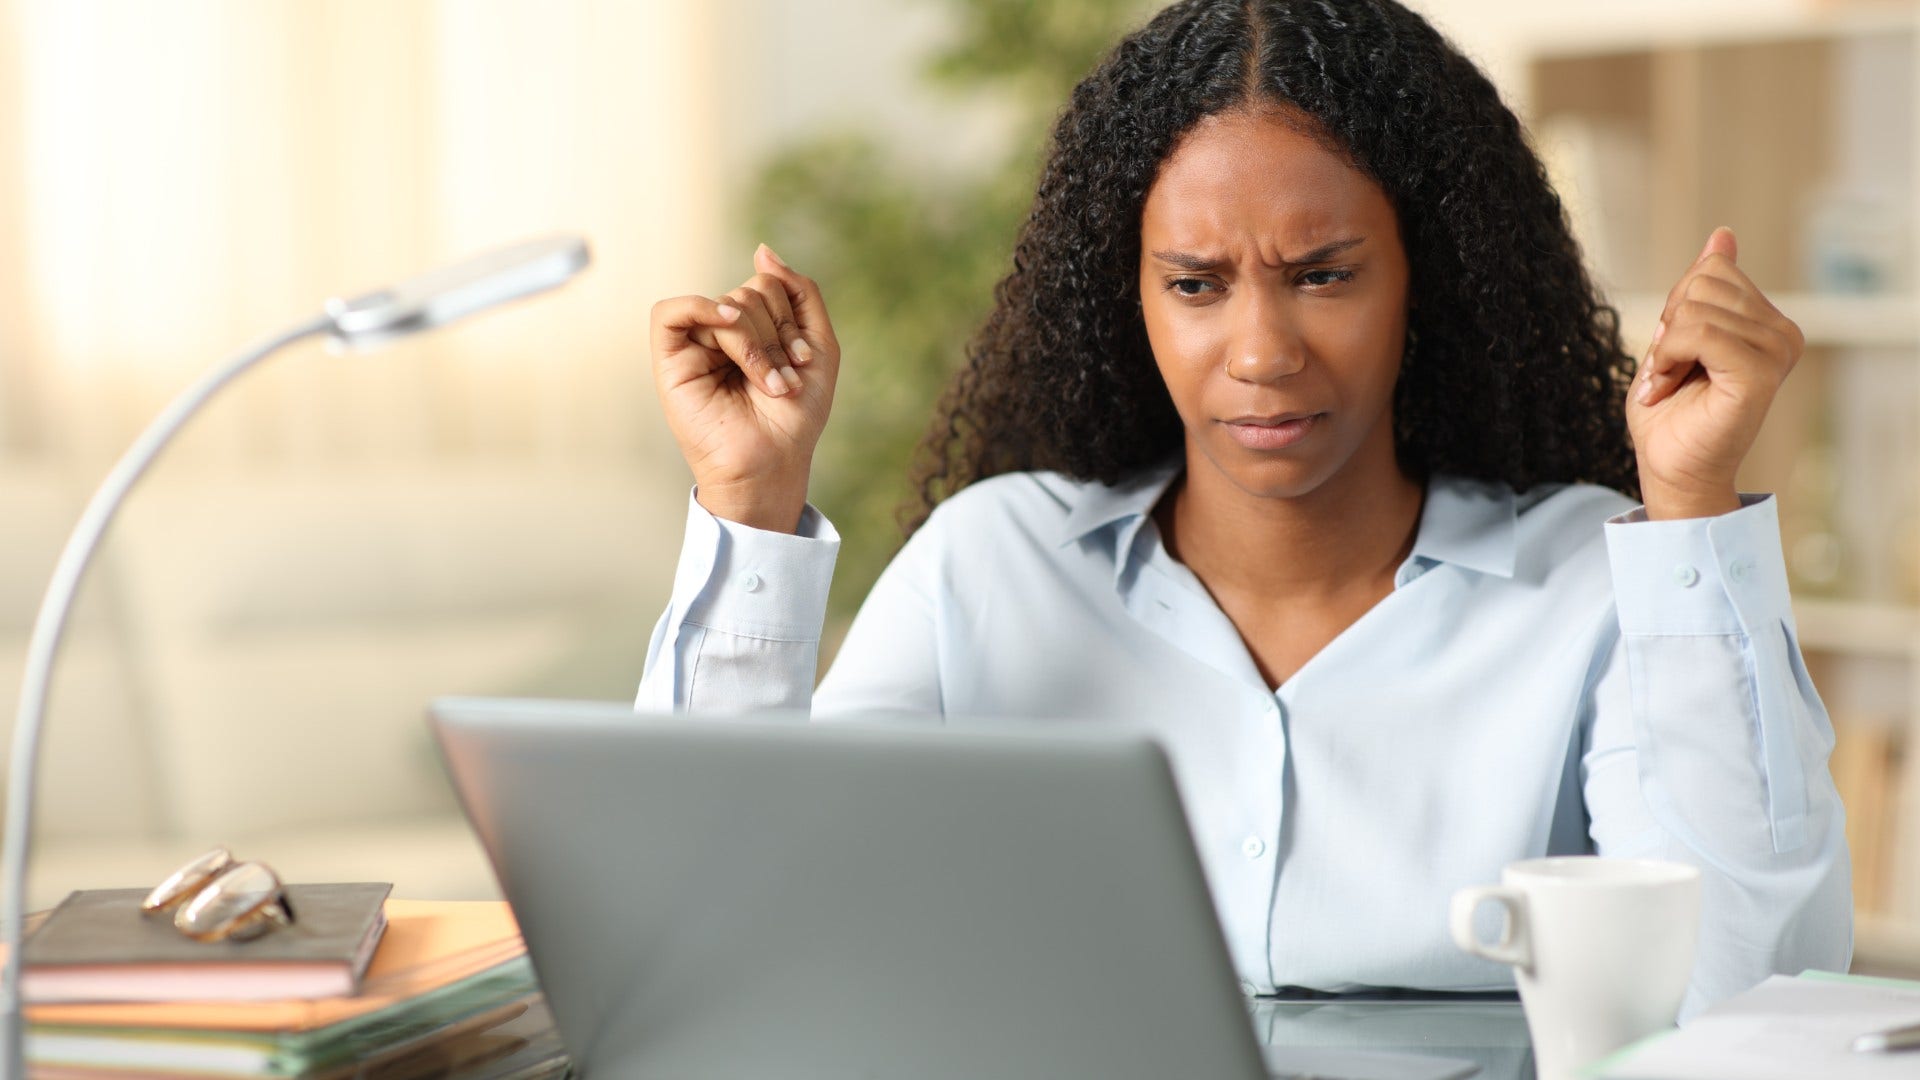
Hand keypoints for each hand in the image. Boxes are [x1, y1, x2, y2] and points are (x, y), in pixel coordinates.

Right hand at [650, 244, 841, 531]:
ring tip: (768, 385)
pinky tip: (729, 330)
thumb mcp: (818, 346)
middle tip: (783, 380)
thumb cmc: (795, 416)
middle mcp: (722, 333)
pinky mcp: (669, 361)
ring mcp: (695, 345)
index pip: (769, 286)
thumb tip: (762, 251)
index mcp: (754, 328)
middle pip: (749, 291)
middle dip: (776, 335)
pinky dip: (703, 310)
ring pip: (725, 304)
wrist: (775, 462)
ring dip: (756, 344)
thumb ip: (800, 292)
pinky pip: (672, 312)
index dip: (791, 319)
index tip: (802, 363)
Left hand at [1627, 227, 1804, 519]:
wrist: (1669, 466)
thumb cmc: (1672, 411)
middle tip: (1670, 370)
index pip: (1712, 270)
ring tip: (1670, 384)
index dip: (1675, 308)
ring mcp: (1775, 352)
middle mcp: (1782, 333)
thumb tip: (1723, 235)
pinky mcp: (1759, 373)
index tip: (1672, 352)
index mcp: (1768, 322)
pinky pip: (1697, 333)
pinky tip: (1665, 388)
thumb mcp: (1678, 334)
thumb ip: (1703, 288)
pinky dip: (1666, 358)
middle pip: (1705, 281)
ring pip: (1695, 308)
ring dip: (1663, 349)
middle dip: (1669, 326)